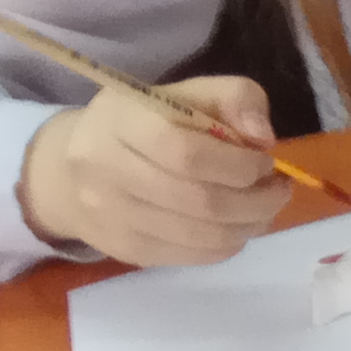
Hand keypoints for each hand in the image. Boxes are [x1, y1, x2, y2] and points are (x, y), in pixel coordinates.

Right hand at [14, 75, 288, 266]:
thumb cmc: (144, 123)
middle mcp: (106, 169)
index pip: (187, 153)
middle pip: (202, 201)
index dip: (240, 164)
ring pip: (204, 236)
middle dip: (258, 201)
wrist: (71, 169)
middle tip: (278, 190)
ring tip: (264, 209)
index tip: (265, 161)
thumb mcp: (187, 94)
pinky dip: (230, 244)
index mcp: (121, 121)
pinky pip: (195, 256)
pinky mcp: (126, 249)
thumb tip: (263, 138)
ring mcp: (112, 215)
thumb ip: (234, 99)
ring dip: (251, 226)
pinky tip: (236, 225)